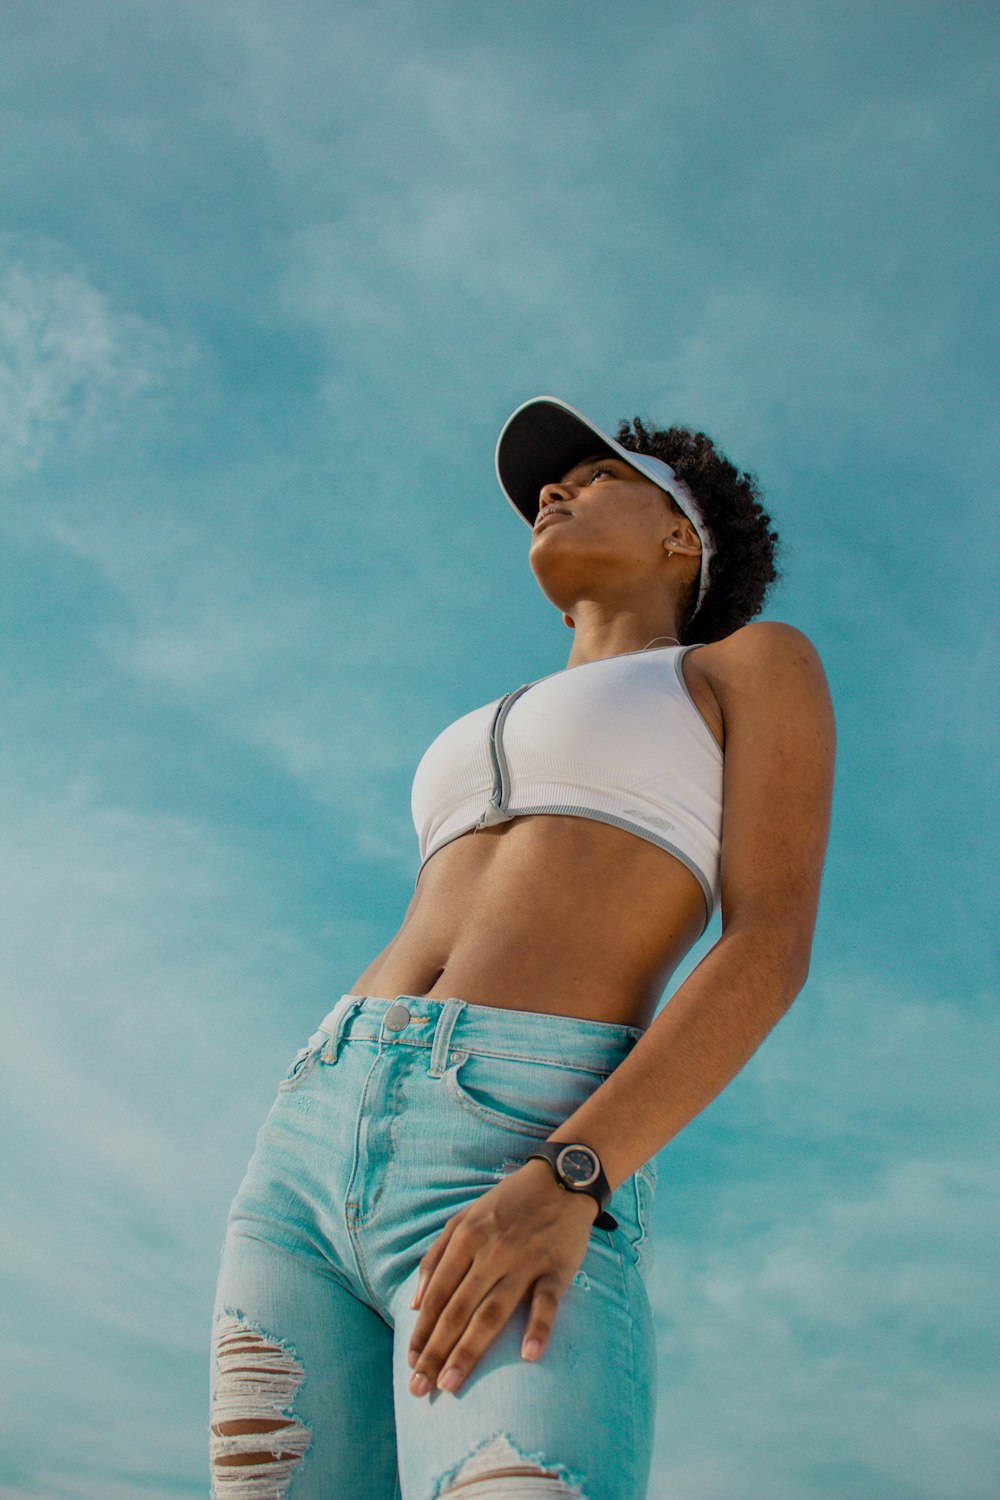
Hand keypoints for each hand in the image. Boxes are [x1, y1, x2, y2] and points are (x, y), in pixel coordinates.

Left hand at [407, 1157, 597, 1396]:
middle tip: (420, 1388)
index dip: (422, 1331)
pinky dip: (538, 1328)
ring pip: (492, 1312)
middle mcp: (491, 1253)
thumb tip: (416, 1304)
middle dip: (436, 1350)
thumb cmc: (507, 1204)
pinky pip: (546, 1302)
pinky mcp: (557, 1269)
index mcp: (467, 1239)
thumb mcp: (464, 1219)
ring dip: (469, 1350)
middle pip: (459, 1309)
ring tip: (451, 1383)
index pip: (438, 1294)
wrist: (561, 1179)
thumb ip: (436, 1257)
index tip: (411, 1364)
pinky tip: (528, 1355)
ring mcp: (525, 1262)